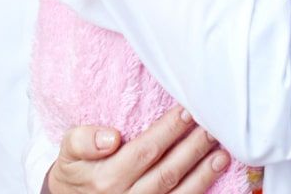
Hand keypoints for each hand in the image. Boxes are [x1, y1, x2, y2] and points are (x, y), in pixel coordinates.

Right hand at [47, 105, 229, 193]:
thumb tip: (111, 137)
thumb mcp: (69, 151)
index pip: (145, 150)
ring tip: (222, 152)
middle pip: (167, 172)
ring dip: (203, 174)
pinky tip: (212, 178)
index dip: (168, 131)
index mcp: (107, 178)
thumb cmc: (76, 172)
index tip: (187, 110)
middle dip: (193, 148)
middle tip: (212, 125)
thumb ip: (84, 140)